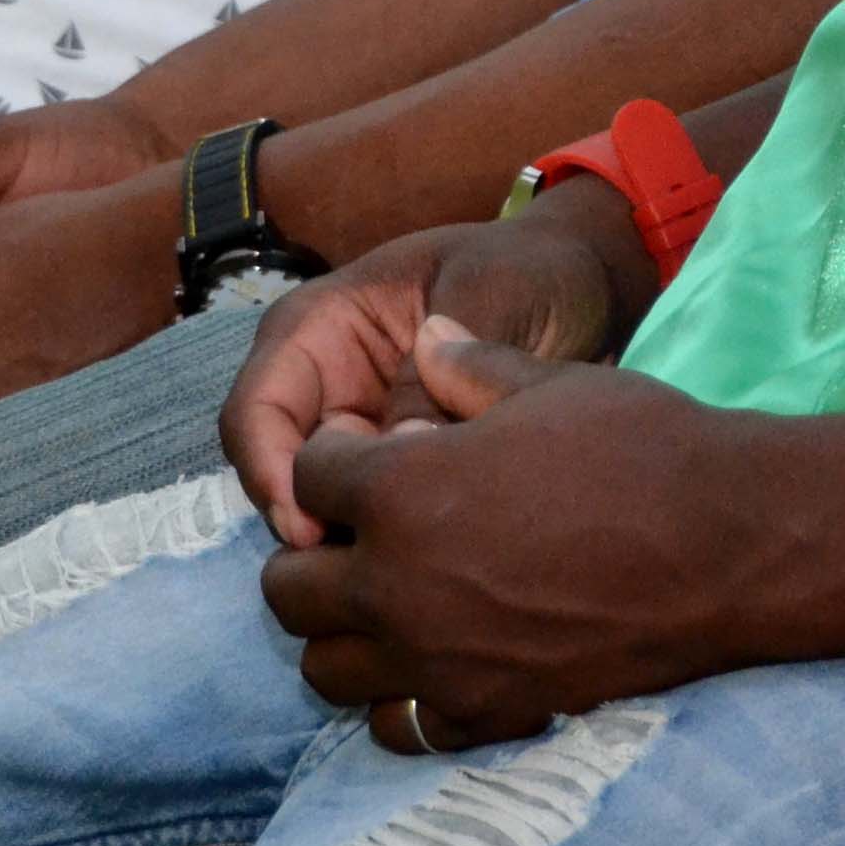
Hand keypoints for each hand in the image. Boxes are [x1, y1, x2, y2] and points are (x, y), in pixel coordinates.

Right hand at [220, 188, 651, 536]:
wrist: (588, 288)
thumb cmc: (531, 270)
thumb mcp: (493, 293)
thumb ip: (445, 364)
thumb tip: (405, 447)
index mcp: (317, 327)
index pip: (256, 411)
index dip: (270, 474)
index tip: (312, 530)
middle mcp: (322, 386)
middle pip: (278, 473)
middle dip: (308, 524)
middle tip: (365, 570)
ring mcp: (357, 432)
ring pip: (322, 507)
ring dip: (351, 543)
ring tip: (407, 575)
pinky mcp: (397, 471)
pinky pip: (373, 520)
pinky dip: (392, 545)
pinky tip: (436, 568)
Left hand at [257, 341, 761, 748]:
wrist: (732, 545)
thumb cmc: (645, 448)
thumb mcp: (551, 385)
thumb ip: (469, 367)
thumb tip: (426, 338)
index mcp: (401, 491)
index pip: (308, 477)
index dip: (335, 458)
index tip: (370, 454)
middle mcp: (398, 585)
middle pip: (286, 588)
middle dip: (313, 553)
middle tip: (365, 535)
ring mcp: (437, 660)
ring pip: (325, 667)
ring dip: (343, 632)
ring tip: (391, 602)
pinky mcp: (485, 710)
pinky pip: (398, 726)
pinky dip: (403, 696)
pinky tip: (442, 658)